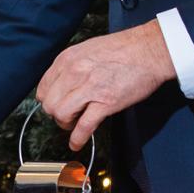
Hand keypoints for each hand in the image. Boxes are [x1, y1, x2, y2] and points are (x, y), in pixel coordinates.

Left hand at [36, 20, 175, 149]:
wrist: (150, 50)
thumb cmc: (124, 49)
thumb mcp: (88, 49)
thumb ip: (72, 66)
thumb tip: (63, 83)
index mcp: (68, 59)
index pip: (43, 88)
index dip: (50, 100)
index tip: (57, 104)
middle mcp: (74, 72)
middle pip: (49, 104)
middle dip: (56, 114)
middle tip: (68, 115)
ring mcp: (89, 88)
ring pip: (61, 115)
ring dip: (66, 124)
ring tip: (75, 124)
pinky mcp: (105, 103)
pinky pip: (83, 127)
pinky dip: (77, 139)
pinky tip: (77, 143)